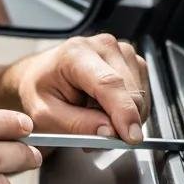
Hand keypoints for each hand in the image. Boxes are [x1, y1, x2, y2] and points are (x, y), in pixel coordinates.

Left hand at [2, 34, 149, 142]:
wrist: (40, 75)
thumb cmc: (40, 91)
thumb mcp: (44, 114)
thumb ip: (76, 124)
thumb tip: (110, 132)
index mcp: (76, 53)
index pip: (109, 84)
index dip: (124, 112)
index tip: (130, 137)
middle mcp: (103, 46)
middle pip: (129, 93)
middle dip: (119, 123)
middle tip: (93, 136)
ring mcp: (121, 51)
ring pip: (139, 97)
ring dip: (122, 118)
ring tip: (93, 117)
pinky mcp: (132, 61)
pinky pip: (142, 95)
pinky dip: (127, 110)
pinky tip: (104, 108)